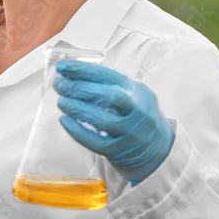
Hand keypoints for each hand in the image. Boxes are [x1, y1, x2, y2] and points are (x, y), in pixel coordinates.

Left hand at [53, 61, 174, 184]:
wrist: (157, 148)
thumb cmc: (138, 114)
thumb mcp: (134, 92)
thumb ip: (110, 83)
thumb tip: (72, 75)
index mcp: (137, 91)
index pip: (108, 76)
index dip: (83, 70)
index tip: (63, 67)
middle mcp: (136, 111)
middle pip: (109, 96)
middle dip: (80, 88)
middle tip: (60, 85)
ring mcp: (128, 132)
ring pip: (101, 120)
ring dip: (77, 108)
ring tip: (61, 101)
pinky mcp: (117, 150)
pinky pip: (95, 141)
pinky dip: (77, 130)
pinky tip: (64, 120)